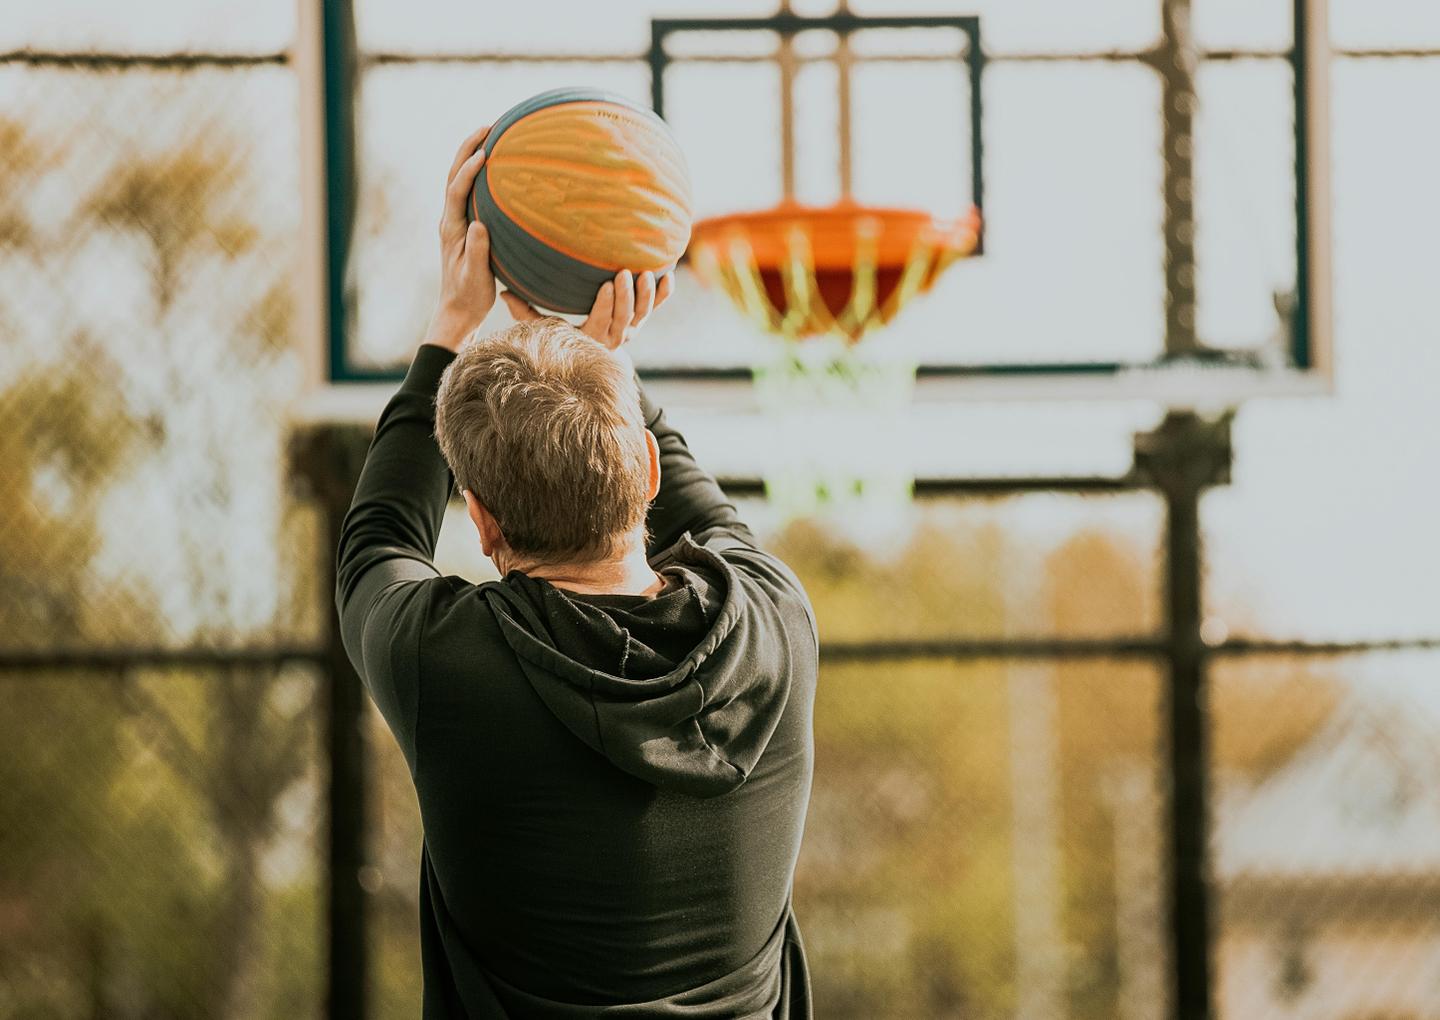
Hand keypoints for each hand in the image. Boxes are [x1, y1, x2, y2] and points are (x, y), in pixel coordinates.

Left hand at [426, 125, 494, 351]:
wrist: (458, 311)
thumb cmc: (469, 297)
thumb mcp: (475, 277)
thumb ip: (477, 252)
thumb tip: (479, 225)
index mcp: (451, 230)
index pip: (456, 191)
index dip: (468, 170)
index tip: (485, 154)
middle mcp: (450, 221)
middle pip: (454, 175)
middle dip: (468, 148)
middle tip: (489, 127)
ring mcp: (457, 222)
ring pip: (460, 180)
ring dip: (472, 155)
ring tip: (492, 135)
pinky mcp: (466, 226)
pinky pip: (471, 192)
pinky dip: (479, 173)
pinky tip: (498, 167)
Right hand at [500, 269, 674, 351]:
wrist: (591, 357)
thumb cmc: (563, 338)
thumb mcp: (545, 329)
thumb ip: (526, 314)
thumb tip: (502, 294)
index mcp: (591, 339)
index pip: (601, 322)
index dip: (606, 305)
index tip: (607, 285)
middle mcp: (614, 338)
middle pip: (624, 318)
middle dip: (627, 297)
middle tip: (625, 273)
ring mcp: (630, 330)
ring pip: (642, 315)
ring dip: (647, 295)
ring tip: (648, 273)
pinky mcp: (640, 321)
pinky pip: (655, 309)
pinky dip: (664, 295)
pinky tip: (669, 276)